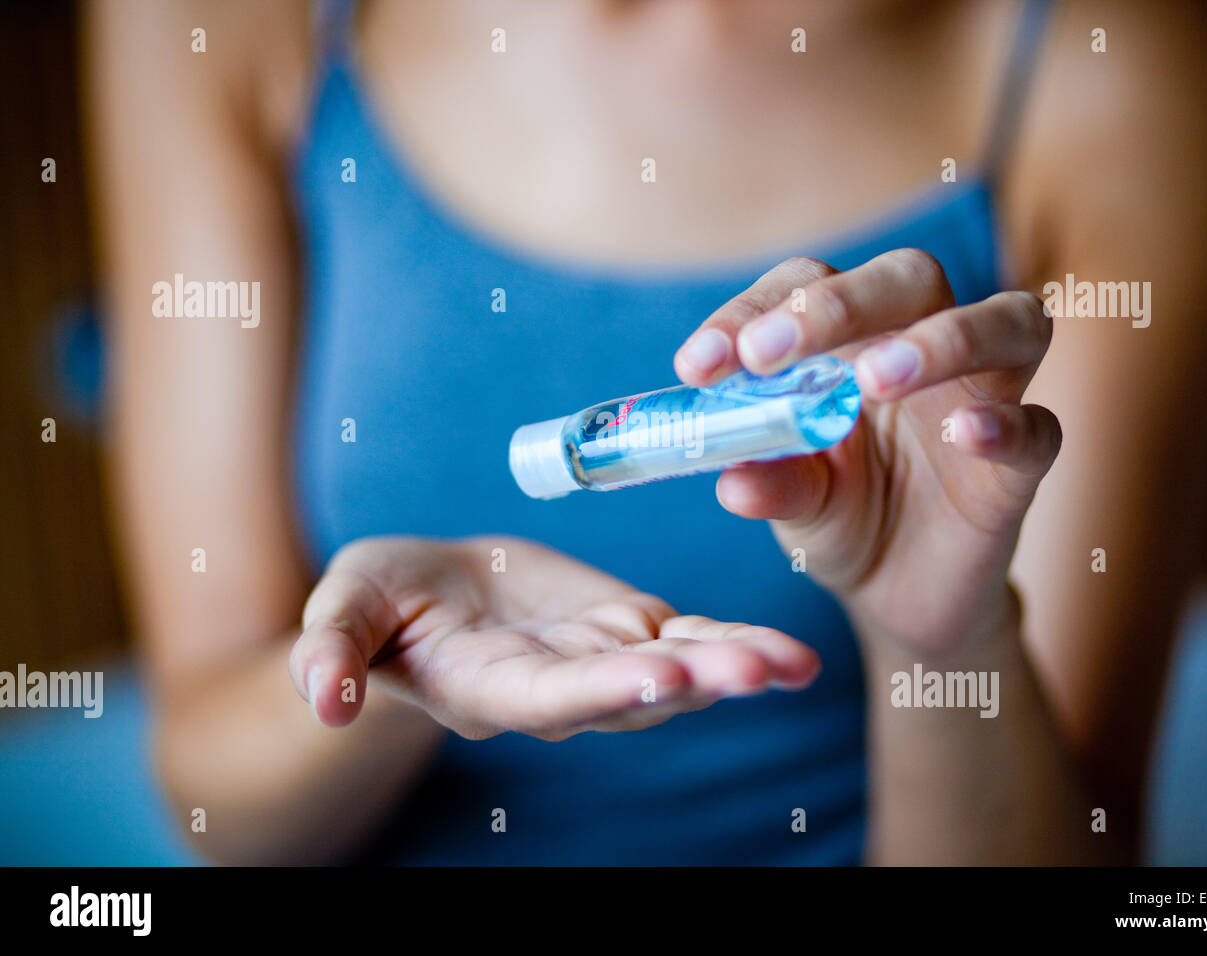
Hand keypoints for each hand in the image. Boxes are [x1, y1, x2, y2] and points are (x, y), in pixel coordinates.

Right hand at [288, 536, 819, 738]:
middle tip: (755, 673)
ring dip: (733, 668)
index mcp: (488, 688)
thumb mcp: (344, 607)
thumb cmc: (383, 601)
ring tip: (793, 665)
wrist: (434, 590)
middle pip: (631, 695)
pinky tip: (787, 653)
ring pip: (676, 670)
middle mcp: (558, 689)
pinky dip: (735, 642)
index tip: (655, 676)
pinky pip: (691, 636)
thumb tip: (324, 702)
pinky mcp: (631, 627)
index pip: (549, 698)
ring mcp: (602, 660)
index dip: (600, 689)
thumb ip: (333, 652)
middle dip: (693, 685)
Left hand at [674, 250, 1059, 654]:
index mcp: (852, 339)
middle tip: (768, 355)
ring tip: (877, 379)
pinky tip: (964, 436)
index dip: (753, 311)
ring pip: (1007, 322)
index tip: (697, 367)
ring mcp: (985, 398)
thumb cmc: (843, 518)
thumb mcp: (795, 501)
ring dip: (942, 338)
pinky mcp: (1021, 466)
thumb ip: (771, 479)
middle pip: (911, 278)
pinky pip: (1038, 429)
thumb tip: (731, 480)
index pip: (809, 285)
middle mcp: (925, 348)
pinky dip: (1006, 425)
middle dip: (838, 304)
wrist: (901, 598)